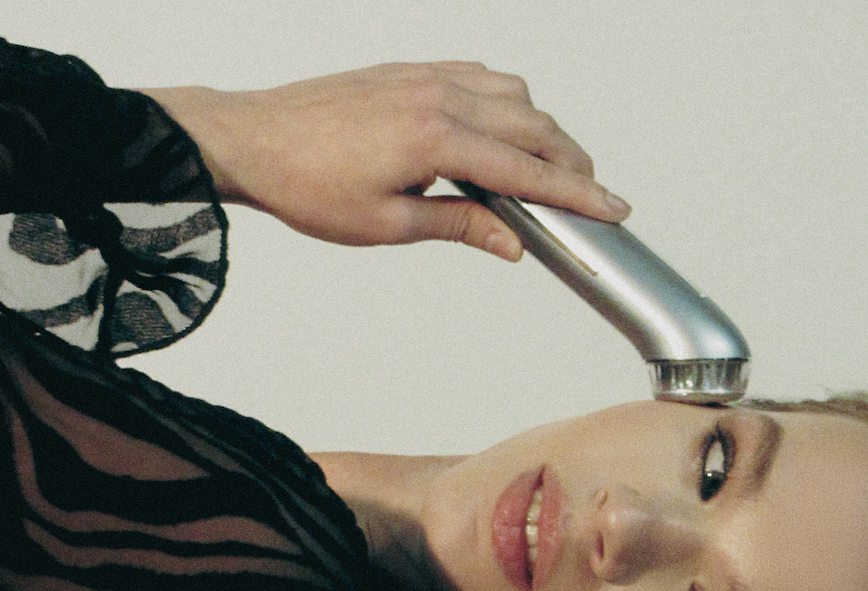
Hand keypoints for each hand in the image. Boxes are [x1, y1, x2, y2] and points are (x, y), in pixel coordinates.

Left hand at [143, 63, 629, 259]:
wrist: (254, 141)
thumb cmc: (307, 185)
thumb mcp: (388, 224)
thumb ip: (459, 225)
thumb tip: (512, 243)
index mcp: (435, 140)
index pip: (527, 171)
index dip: (577, 195)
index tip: (613, 210)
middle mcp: (437, 96)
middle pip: (533, 125)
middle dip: (571, 163)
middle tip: (592, 197)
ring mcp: (425, 76)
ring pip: (512, 94)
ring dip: (542, 130)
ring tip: (552, 171)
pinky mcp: (410, 70)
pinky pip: (480, 77)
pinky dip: (507, 103)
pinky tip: (506, 132)